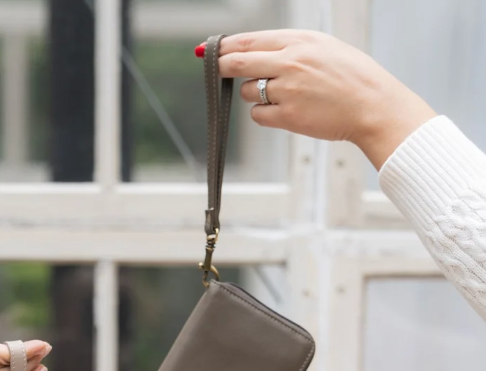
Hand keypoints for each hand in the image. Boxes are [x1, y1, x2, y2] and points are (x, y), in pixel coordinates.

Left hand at [216, 30, 436, 169]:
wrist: (373, 105)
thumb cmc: (351, 77)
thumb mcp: (323, 47)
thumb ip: (290, 48)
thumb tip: (255, 52)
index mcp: (299, 41)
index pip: (250, 41)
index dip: (226, 46)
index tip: (210, 49)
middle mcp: (290, 62)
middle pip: (239, 62)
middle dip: (220, 65)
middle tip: (211, 67)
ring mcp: (287, 90)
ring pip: (247, 91)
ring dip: (254, 94)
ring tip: (281, 94)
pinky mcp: (288, 116)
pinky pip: (258, 114)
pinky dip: (264, 114)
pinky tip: (284, 111)